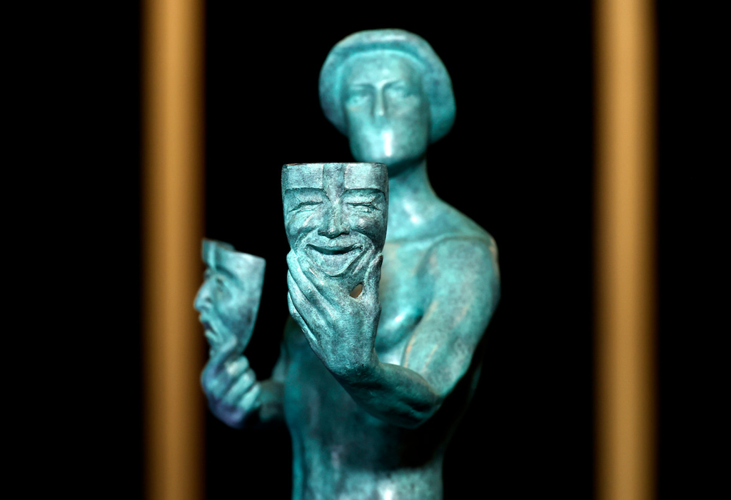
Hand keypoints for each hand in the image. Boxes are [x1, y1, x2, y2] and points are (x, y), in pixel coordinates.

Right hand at [200, 337, 260, 427]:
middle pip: (234, 370)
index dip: (225, 350)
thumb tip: (232, 338)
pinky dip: (256, 389)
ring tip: (248, 380)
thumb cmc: (232, 384)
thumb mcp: (223, 370)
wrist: (237, 414)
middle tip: (245, 365)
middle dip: (244, 363)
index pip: (215, 362)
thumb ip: (225, 354)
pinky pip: (255, 392)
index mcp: (206, 380)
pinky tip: (252, 393)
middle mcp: (212, 395)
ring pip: (247, 380)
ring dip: (252, 377)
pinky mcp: (239, 417)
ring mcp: (225, 407)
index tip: (234, 340)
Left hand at [286, 250, 381, 379]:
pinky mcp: (309, 335)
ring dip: (291, 283)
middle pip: (306, 290)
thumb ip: (372, 280)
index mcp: (344, 308)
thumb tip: (378, 256)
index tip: (301, 254)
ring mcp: (316, 328)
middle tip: (289, 254)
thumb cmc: (366, 333)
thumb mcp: (373, 307)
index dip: (308, 268)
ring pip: (298, 301)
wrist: (354, 366)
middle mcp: (328, 318)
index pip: (320, 284)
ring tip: (289, 268)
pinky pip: (296, 314)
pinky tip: (290, 289)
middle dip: (295, 271)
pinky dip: (291, 300)